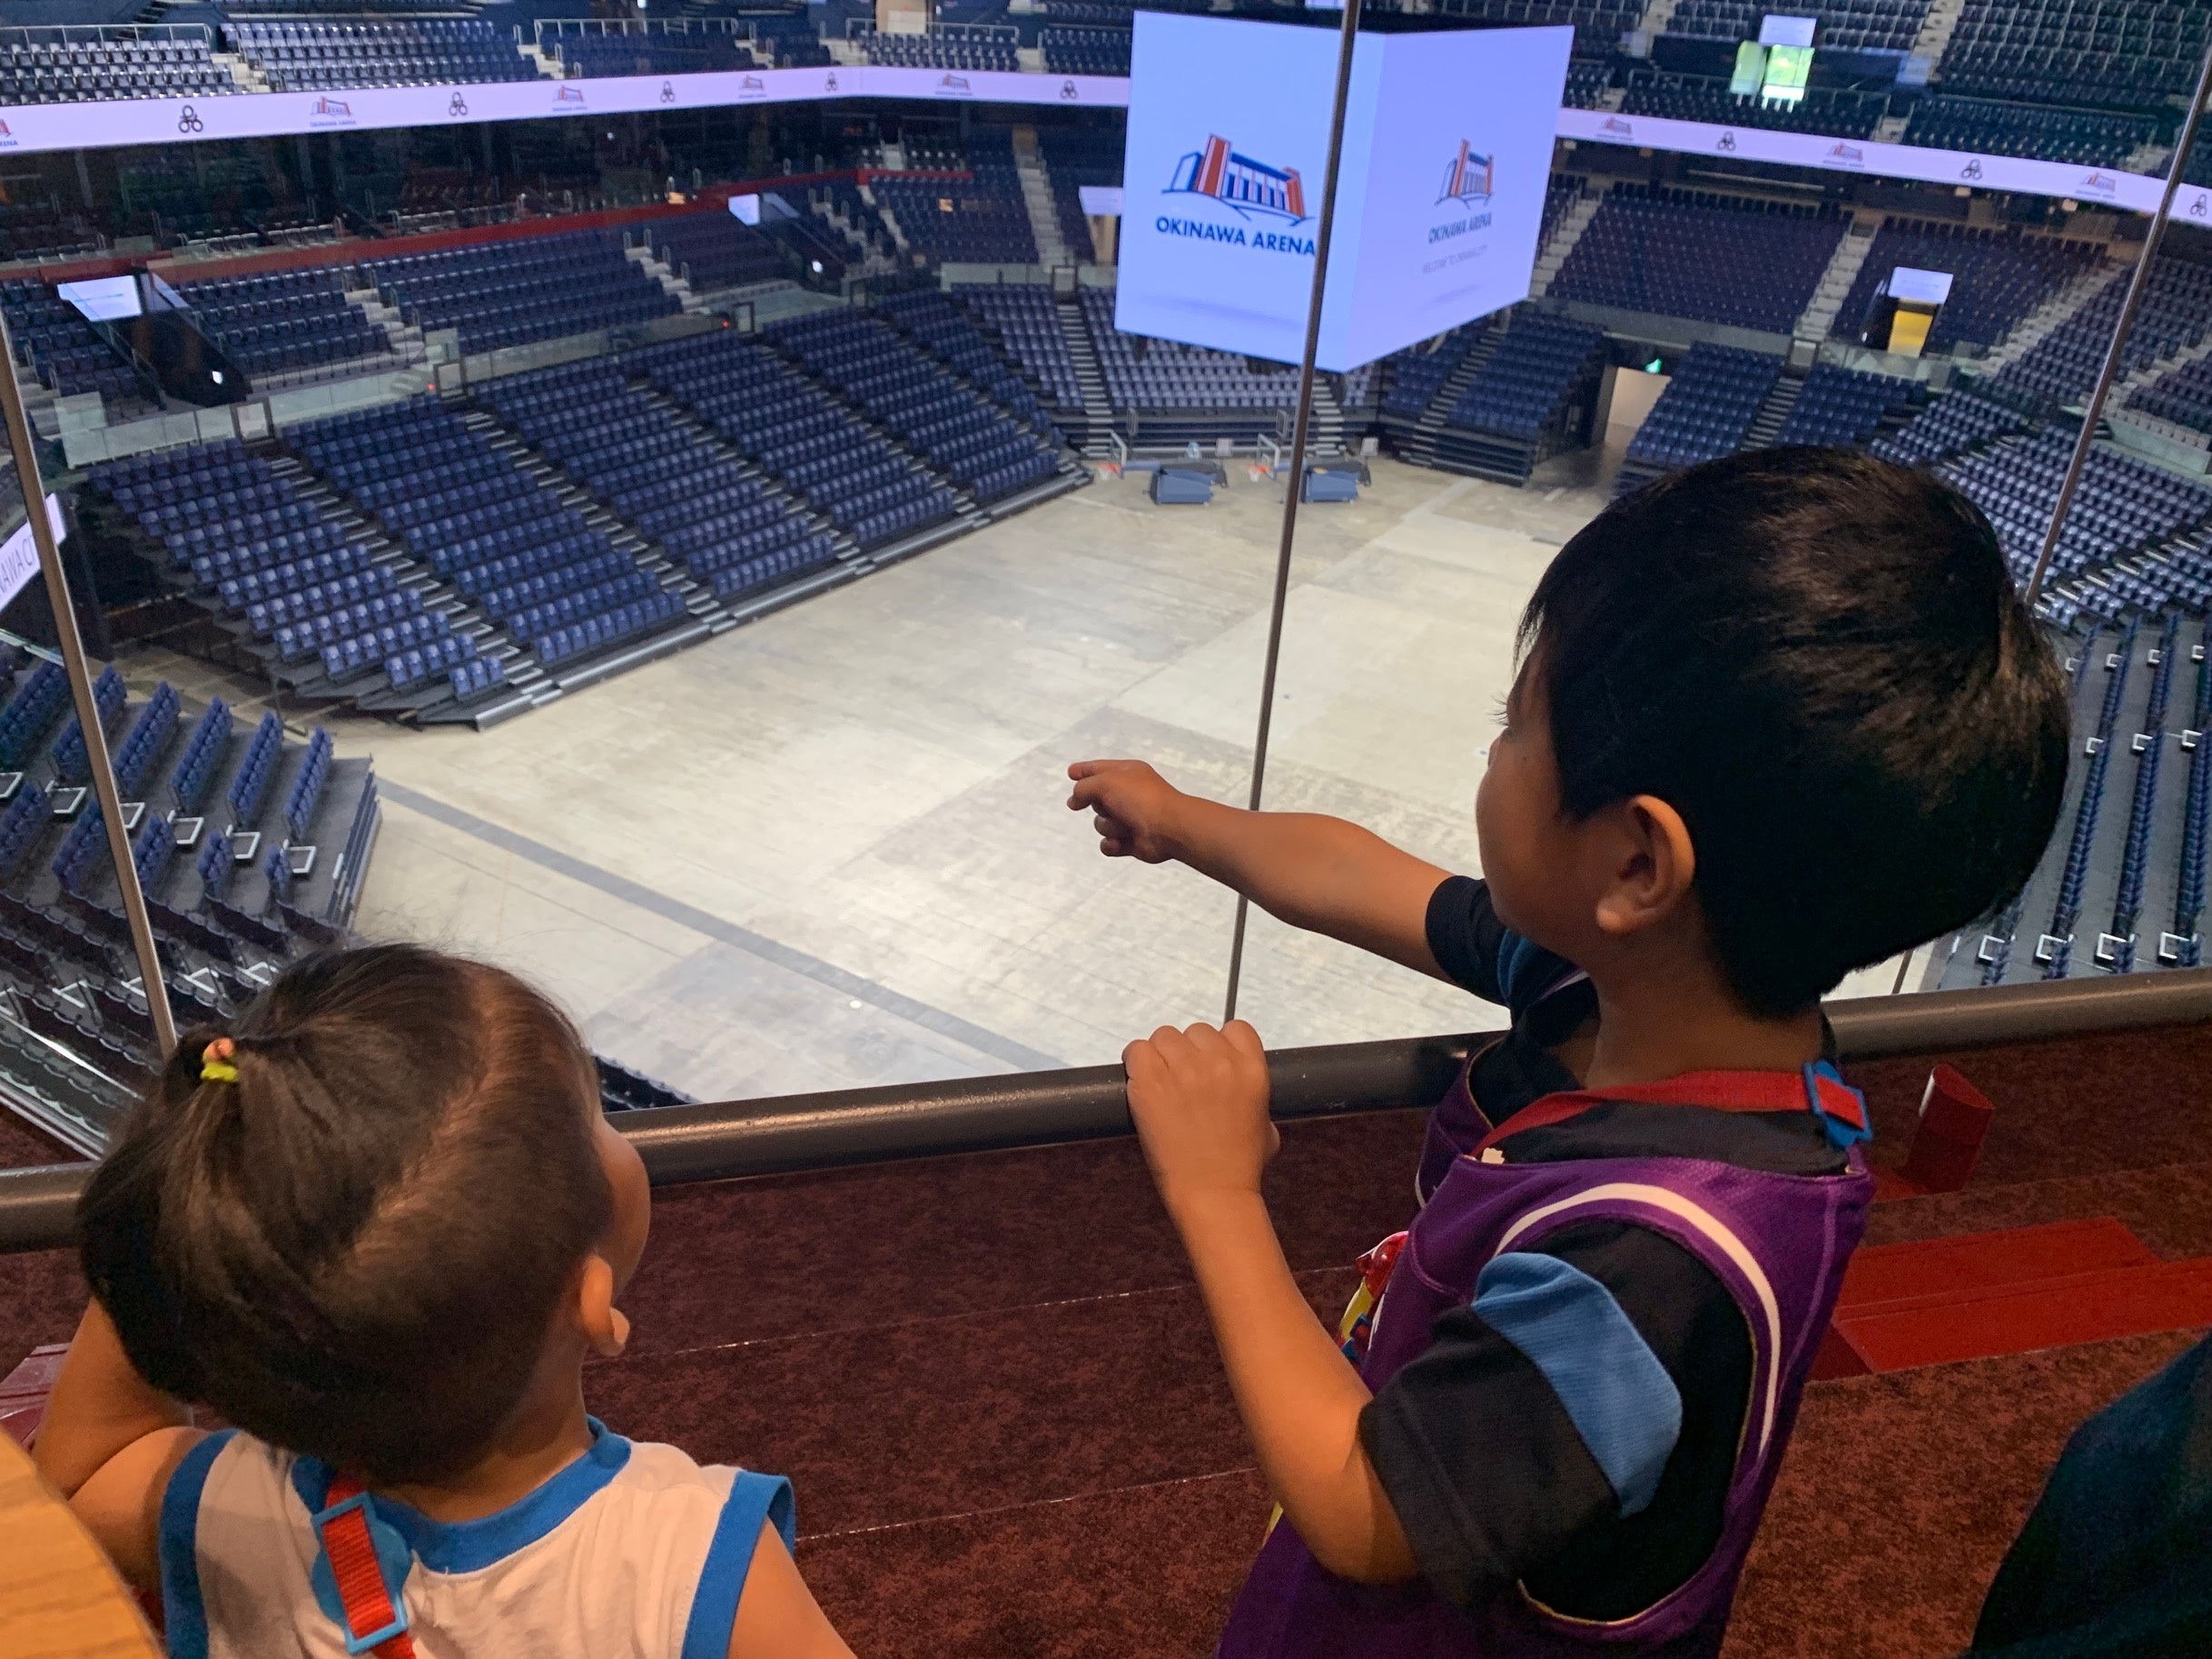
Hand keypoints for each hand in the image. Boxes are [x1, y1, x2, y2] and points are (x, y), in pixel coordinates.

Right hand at [1067, 759, 1186, 862]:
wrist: (1168, 828)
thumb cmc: (1139, 798)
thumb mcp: (1106, 782)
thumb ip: (1083, 787)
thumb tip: (1074, 800)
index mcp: (1127, 773)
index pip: (1098, 769)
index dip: (1083, 771)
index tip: (1071, 773)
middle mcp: (1128, 794)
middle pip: (1095, 799)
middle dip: (1097, 804)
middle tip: (1110, 805)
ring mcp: (1129, 818)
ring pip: (1101, 824)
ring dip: (1110, 826)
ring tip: (1126, 825)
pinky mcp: (1130, 841)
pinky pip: (1107, 844)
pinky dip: (1113, 844)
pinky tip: (1121, 842)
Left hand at [1123, 1021, 1278, 1219]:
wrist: (1214, 1194)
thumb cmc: (1240, 1167)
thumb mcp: (1265, 1126)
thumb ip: (1255, 1098)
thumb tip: (1240, 1093)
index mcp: (1253, 1068)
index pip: (1234, 1029)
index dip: (1219, 1046)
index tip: (1209, 1065)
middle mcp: (1220, 1062)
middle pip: (1194, 1031)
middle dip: (1187, 1054)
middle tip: (1182, 1085)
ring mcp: (1184, 1070)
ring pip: (1163, 1037)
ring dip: (1160, 1058)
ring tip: (1161, 1088)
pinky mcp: (1152, 1081)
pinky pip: (1137, 1050)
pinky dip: (1135, 1064)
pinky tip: (1141, 1085)